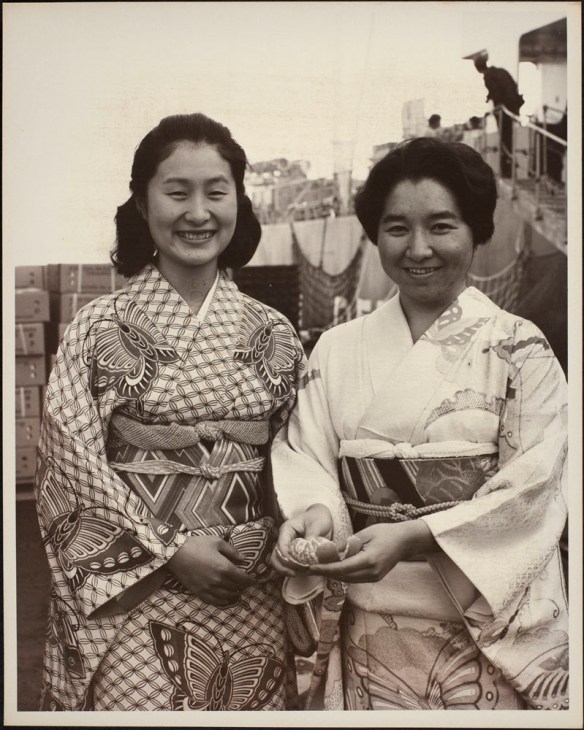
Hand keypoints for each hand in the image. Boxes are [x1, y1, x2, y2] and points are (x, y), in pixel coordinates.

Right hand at [167, 535, 256, 605]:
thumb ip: (233, 552)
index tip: (255, 581)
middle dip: (243, 586)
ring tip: (238, 592)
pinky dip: (223, 602)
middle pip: (236, 588)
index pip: (243, 579)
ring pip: (227, 596)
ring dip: (235, 595)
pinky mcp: (200, 593)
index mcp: (224, 567)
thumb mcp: (217, 542)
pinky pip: (215, 602)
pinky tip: (226, 599)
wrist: (176, 554)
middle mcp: (218, 580)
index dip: (251, 581)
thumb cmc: (197, 545)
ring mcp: (208, 588)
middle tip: (246, 584)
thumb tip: (245, 558)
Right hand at [271, 503, 332, 576]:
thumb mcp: (316, 524)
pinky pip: (289, 564)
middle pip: (276, 556)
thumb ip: (312, 536)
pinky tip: (303, 572)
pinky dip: (294, 569)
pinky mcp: (293, 553)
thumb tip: (308, 549)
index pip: (281, 545)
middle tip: (294, 574)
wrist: (321, 518)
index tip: (294, 566)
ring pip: (280, 562)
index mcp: (287, 530)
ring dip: (287, 570)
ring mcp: (287, 547)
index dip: (285, 557)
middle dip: (282, 567)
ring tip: (299, 574)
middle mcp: (284, 539)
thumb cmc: (318, 518)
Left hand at [306, 520, 437, 582]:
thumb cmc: (386, 533)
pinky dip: (343, 574)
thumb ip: (347, 544)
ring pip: (348, 580)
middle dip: (326, 573)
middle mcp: (371, 573)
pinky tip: (334, 567)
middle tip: (309, 568)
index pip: (342, 568)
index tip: (311, 567)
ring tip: (318, 568)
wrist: (406, 541)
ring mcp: (374, 578)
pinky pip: (355, 578)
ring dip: (333, 574)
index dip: (325, 569)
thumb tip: (328, 550)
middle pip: (343, 577)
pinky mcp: (375, 578)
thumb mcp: (364, 534)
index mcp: (369, 560)